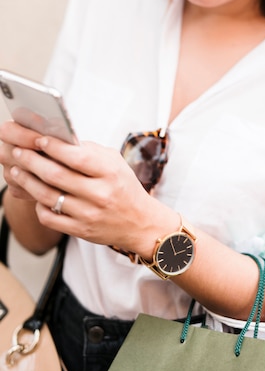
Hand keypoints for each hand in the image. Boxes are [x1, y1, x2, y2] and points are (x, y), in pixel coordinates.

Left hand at [1, 121, 151, 251]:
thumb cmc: (124, 188)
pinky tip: (35, 194)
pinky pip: (50, 218)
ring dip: (28, 181)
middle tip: (20, 152)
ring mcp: (89, 214)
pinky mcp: (80, 230)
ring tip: (18, 170)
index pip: (77, 157)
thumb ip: (90, 150)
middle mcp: (100, 194)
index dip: (54, 147)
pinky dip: (38, 205)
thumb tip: (60, 140)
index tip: (39, 139)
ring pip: (48, 196)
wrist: (139, 223)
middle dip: (33, 161)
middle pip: (56, 176)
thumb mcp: (115, 162)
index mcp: (110, 173)